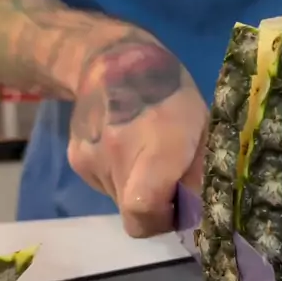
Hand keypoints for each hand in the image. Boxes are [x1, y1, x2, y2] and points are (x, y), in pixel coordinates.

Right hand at [68, 30, 207, 236]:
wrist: (112, 60)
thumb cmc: (171, 91)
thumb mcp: (202, 125)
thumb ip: (202, 171)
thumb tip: (206, 212)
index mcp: (156, 148)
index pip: (144, 212)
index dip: (163, 221)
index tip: (178, 208)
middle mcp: (118, 157)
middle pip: (133, 214)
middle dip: (154, 209)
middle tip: (168, 184)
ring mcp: (91, 159)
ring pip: (119, 200)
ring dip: (136, 189)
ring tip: (146, 155)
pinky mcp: (76, 158)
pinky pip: (104, 185)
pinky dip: (119, 176)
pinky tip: (127, 147)